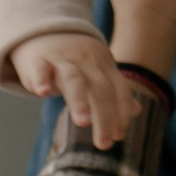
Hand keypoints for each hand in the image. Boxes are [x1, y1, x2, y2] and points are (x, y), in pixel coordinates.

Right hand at [14, 27, 134, 153]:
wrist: (45, 31)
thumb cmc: (74, 60)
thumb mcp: (98, 71)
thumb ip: (115, 91)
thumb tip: (136, 111)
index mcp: (104, 66)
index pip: (119, 90)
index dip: (121, 113)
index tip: (118, 136)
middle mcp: (86, 62)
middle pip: (100, 89)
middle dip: (104, 116)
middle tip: (104, 144)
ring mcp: (62, 60)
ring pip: (74, 79)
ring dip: (79, 101)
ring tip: (82, 123)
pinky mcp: (39, 60)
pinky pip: (41, 67)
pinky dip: (42, 78)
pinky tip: (41, 92)